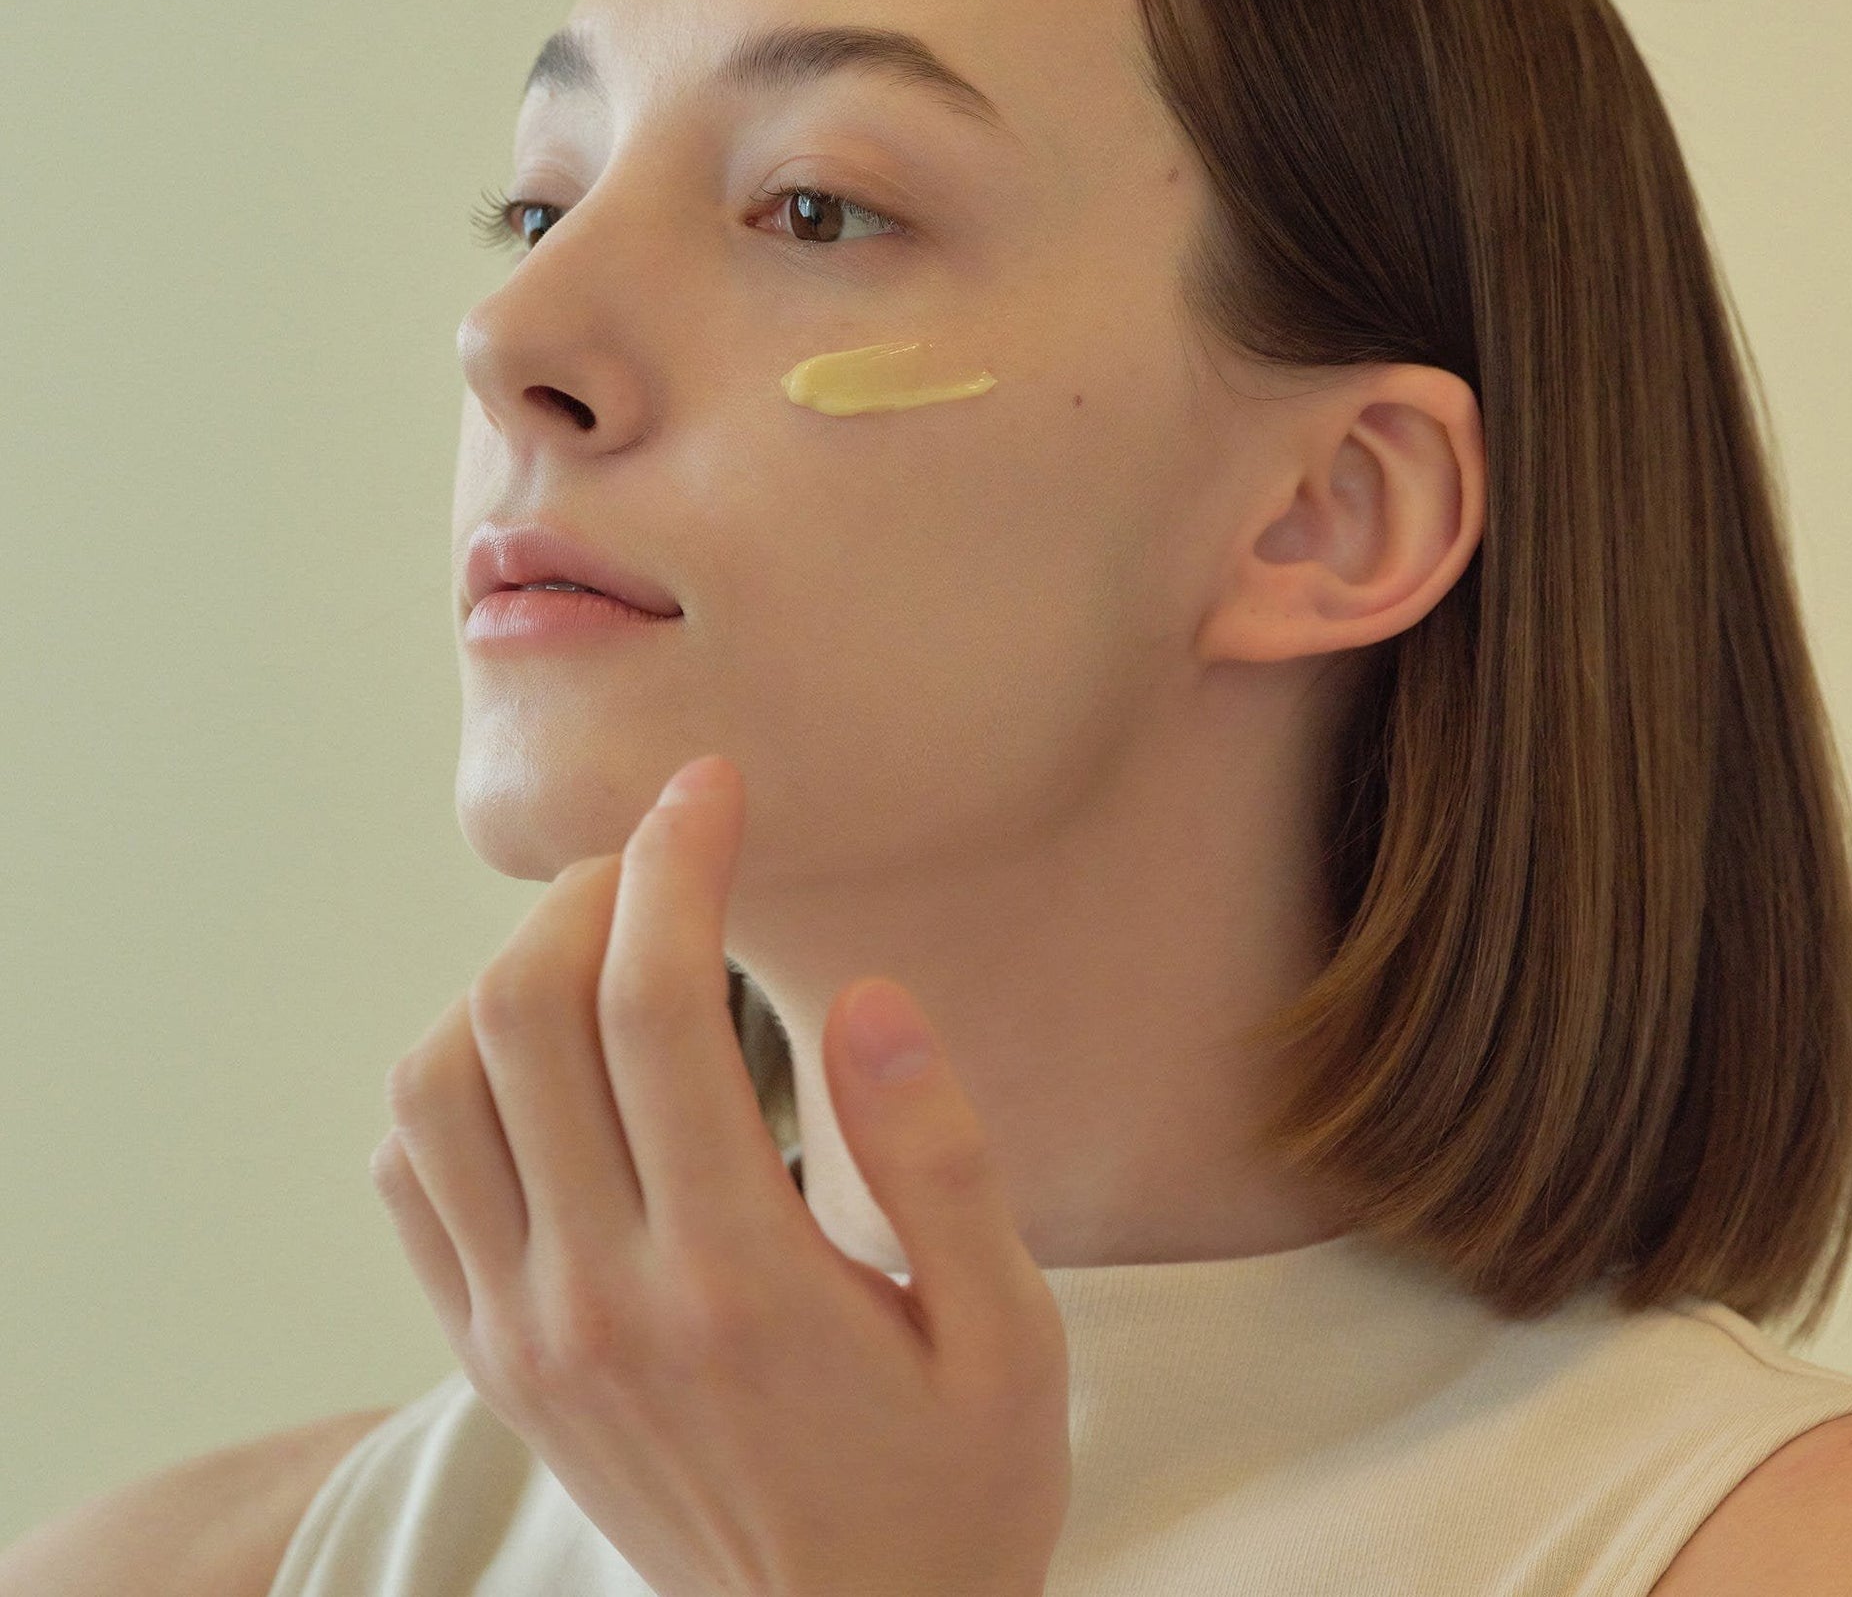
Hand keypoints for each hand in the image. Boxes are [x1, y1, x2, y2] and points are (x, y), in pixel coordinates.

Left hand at [369, 753, 1069, 1596]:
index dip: (677, 862)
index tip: (713, 788)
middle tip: (669, 850)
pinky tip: (543, 1059)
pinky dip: (449, 1080)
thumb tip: (870, 999)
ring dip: (510, 975)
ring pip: (437, 1085)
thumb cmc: (946, 1493)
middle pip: (526, 1015)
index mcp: (738, 1276)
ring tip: (610, 947)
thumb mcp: (1010, 1340)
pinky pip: (410, 1178)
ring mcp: (525, 1330)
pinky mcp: (492, 1358)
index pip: (657, 1007)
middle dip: (591, 889)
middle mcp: (600, 1295)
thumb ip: (945, 1166)